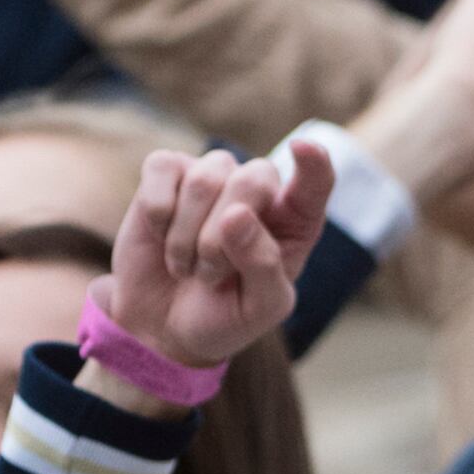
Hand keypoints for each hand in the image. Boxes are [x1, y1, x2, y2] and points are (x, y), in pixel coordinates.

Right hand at [103, 144, 335, 377]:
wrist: (166, 324)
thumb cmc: (225, 315)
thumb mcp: (259, 307)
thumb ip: (262, 265)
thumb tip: (237, 214)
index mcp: (295, 221)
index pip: (316, 183)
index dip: (314, 163)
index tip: (305, 149)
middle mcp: (258, 189)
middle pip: (252, 179)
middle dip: (223, 237)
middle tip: (211, 274)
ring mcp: (212, 175)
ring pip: (204, 181)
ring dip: (188, 238)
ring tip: (189, 267)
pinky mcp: (168, 170)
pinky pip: (163, 171)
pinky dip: (158, 213)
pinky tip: (162, 236)